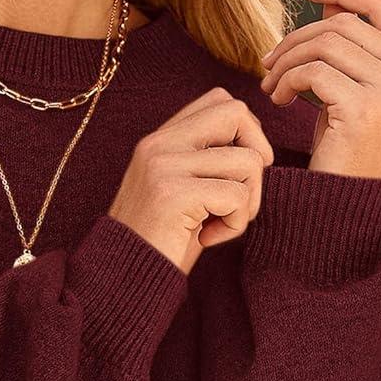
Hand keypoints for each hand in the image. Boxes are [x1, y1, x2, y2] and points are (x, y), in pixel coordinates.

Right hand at [108, 86, 273, 275]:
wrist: (120, 280)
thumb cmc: (159, 243)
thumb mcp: (182, 192)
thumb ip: (207, 163)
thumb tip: (260, 149)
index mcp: (160, 140)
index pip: (219, 100)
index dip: (245, 131)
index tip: (237, 171)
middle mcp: (159, 144)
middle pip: (237, 112)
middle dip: (258, 153)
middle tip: (242, 193)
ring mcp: (164, 166)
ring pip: (248, 160)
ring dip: (248, 201)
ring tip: (220, 223)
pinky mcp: (173, 194)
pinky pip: (237, 196)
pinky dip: (235, 224)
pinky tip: (209, 238)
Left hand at [258, 0, 380, 178]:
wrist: (347, 210)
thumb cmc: (348, 153)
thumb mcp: (355, 93)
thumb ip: (351, 48)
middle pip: (345, 24)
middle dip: (297, 38)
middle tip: (267, 62)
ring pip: (326, 43)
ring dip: (286, 60)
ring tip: (270, 85)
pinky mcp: (365, 109)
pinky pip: (313, 71)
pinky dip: (285, 80)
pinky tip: (276, 98)